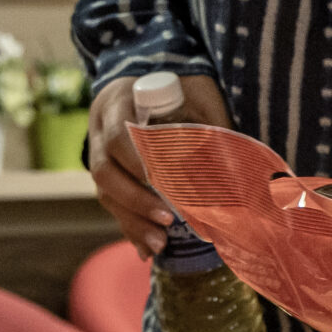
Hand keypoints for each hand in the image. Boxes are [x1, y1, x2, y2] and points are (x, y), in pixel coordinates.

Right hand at [87, 72, 226, 257]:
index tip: (164, 182)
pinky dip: (132, 227)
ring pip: (105, 194)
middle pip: (104, 171)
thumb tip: (231, 165)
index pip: (119, 136)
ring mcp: (100, 155)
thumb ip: (206, 122)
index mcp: (117, 101)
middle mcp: (100, 131)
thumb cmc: (180, 86)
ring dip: (133, 221)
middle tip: (168, 219)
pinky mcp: (109, 177)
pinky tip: (148, 250)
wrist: (151, 81)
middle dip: (136, 200)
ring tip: (160, 243)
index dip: (139, 162)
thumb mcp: (196, 93)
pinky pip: (113, 206)